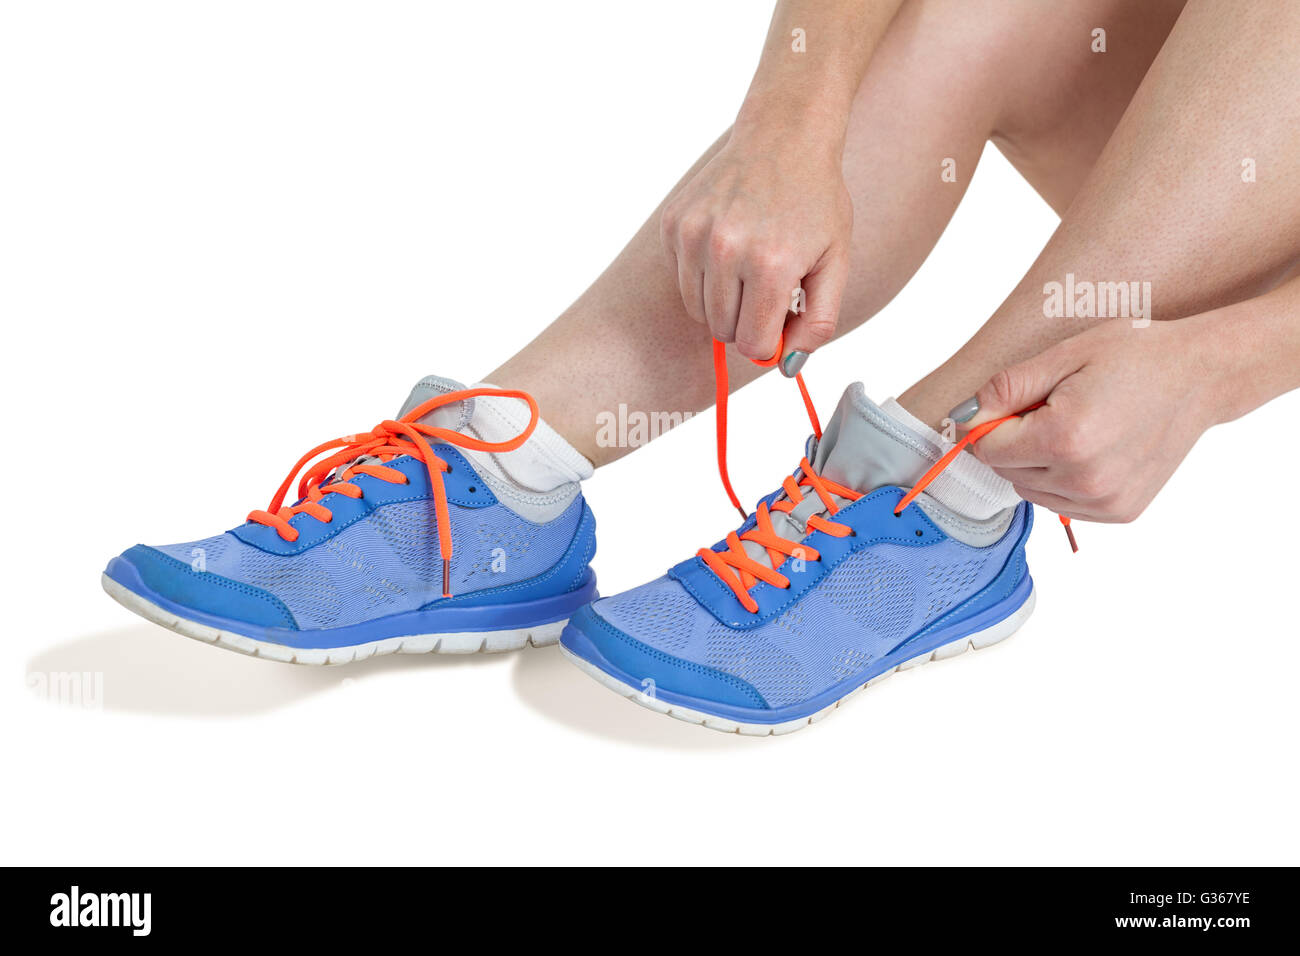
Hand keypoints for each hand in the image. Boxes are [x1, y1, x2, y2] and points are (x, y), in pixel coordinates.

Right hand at [660, 129, 852, 369]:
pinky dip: (702, 274)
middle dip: (745, 322)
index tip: (780, 321)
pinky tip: (727, 242)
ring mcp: (694, 234)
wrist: (783, 136)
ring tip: (748, 266)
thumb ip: (818, 323)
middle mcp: (726, 250)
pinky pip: (681, 278)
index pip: (752, 343)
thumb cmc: (816, 202)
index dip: (769, 341)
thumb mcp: (836, 262)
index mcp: (771, 265)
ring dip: (722, 301)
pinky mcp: (673, 224)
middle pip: (722, 330)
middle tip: (767, 290)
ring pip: (697, 310)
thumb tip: (784, 367)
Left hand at [956, 320, 1223, 522]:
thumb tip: (963, 418)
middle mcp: (1084, 479)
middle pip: (1006, 472)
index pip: (988, 448)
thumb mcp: (1063, 356)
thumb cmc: (1134, 356)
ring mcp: (1105, 501)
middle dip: (1015, 442)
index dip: (990, 424)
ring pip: (1030, 491)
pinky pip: (1061, 504)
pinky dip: (1062, 480)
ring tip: (1076, 427)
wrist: (1199, 376)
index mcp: (1065, 438)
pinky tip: (1092, 449)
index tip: (1011, 403)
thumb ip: (1006, 388)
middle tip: (1053, 408)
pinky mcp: (1120, 512)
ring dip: (1036, 464)